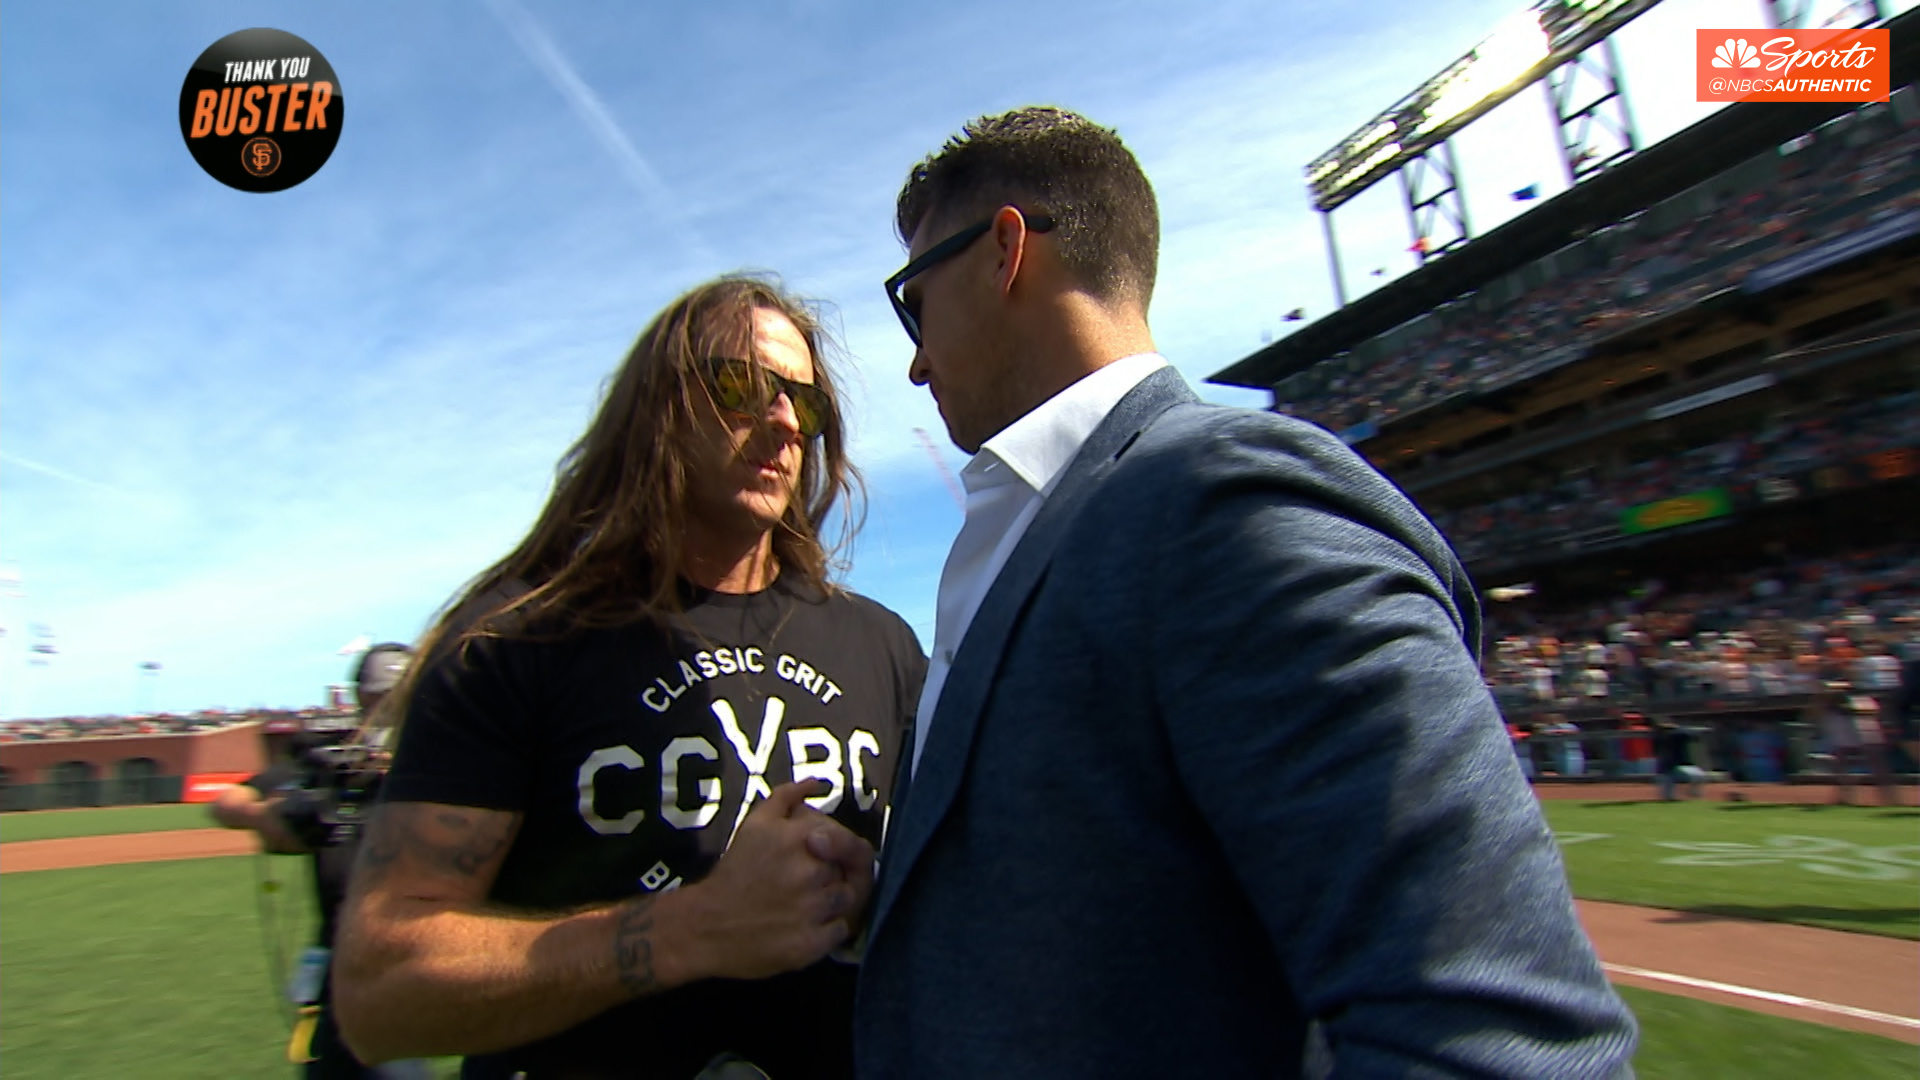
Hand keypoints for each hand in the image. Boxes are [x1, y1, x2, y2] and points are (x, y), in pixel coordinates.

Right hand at [683, 781, 875, 980]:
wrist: (705, 925)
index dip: (840, 853)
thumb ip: (787, 798)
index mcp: (801, 839)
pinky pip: (840, 931)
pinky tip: (805, 925)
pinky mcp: (811, 944)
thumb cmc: (735, 872)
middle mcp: (811, 872)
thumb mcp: (755, 824)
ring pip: (848, 901)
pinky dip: (828, 929)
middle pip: (847, 872)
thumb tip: (817, 783)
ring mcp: (813, 910)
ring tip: (806, 905)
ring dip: (833, 902)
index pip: (850, 843)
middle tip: (805, 885)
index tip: (822, 861)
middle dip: (832, 876)